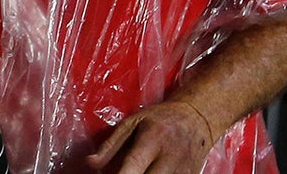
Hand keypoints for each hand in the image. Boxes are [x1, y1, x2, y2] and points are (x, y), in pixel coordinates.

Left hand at [85, 100, 215, 173]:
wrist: (197, 118)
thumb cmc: (160, 119)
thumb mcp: (133, 122)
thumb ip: (110, 145)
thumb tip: (90, 163)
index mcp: (153, 139)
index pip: (134, 164)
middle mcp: (170, 156)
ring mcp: (184, 170)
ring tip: (138, 172)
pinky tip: (150, 173)